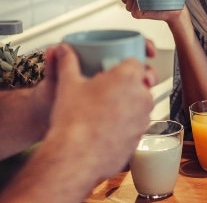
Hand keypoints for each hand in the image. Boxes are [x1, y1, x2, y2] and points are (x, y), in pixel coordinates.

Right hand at [41, 43, 154, 178]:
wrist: (75, 157)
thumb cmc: (73, 120)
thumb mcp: (67, 84)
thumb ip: (67, 62)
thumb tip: (63, 49)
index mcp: (128, 77)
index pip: (135, 62)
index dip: (124, 64)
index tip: (113, 69)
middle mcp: (142, 96)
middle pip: (141, 82)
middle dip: (128, 84)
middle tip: (108, 89)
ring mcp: (143, 119)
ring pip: (140, 105)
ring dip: (128, 104)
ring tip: (104, 109)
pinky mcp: (140, 138)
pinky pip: (135, 125)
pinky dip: (125, 124)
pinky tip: (106, 127)